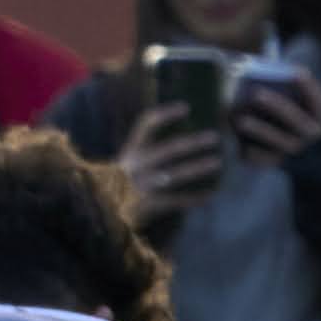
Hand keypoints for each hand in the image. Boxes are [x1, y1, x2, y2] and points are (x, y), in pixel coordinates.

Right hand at [117, 100, 225, 222]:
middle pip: (168, 149)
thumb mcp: (127, 163)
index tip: (186, 108)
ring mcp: (142, 185)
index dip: (165, 115)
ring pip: (176, 174)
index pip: (146, 126)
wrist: (102, 212)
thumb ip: (146, 152)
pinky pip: (177, 200)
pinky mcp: (148, 205)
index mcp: (130, 151)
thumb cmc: (121, 184)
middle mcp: (135, 166)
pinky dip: (195, 198)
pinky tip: (210, 195)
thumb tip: (182, 140)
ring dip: (198, 167)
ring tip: (218, 161)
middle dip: (193, 143)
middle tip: (215, 137)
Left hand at [231, 69, 320, 163]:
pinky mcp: (271, 161)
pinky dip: (249, 150)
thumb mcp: (278, 91)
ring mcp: (292, 148)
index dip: (308, 87)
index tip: (295, 72)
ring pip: (279, 141)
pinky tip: (237, 142)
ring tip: (240, 119)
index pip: (318, 100)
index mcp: (317, 113)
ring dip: (260, 130)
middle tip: (256, 93)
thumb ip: (270, 79)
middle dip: (277, 106)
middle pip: (297, 120)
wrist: (273, 140)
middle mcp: (309, 132)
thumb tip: (246, 65)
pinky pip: (262, 158)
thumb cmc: (274, 105)